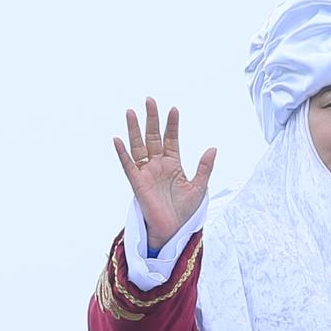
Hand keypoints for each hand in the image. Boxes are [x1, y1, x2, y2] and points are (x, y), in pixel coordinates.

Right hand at [111, 98, 214, 250]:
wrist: (173, 230)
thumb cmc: (185, 211)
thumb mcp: (199, 187)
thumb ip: (204, 168)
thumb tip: (213, 148)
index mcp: (173, 163)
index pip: (171, 138)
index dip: (172, 124)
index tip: (174, 109)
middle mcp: (158, 164)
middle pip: (153, 137)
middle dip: (152, 119)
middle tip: (150, 100)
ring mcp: (146, 172)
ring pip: (139, 146)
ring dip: (134, 130)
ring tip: (131, 112)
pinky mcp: (137, 183)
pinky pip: (128, 165)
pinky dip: (122, 153)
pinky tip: (117, 139)